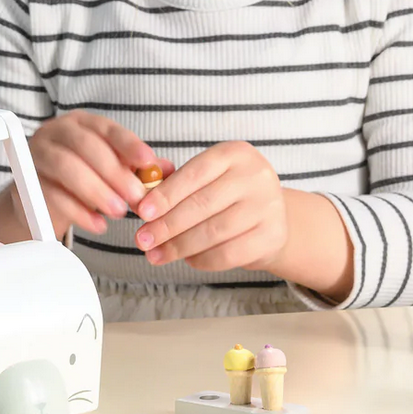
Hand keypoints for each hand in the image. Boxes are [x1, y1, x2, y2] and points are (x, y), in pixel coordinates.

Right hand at [28, 112, 169, 239]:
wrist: (41, 199)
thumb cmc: (82, 176)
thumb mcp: (112, 169)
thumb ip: (138, 168)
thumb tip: (169, 170)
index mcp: (81, 123)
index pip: (106, 128)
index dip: (128, 144)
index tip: (148, 161)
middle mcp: (56, 133)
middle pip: (85, 146)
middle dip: (114, 173)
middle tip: (136, 197)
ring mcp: (37, 155)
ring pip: (66, 168)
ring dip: (97, 191)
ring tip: (119, 212)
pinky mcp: (25, 184)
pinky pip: (52, 196)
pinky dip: (79, 213)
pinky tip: (99, 225)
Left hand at [133, 141, 287, 271]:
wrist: (272, 218)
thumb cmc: (228, 195)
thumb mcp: (208, 178)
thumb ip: (175, 183)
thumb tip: (141, 200)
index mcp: (235, 153)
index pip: (195, 173)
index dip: (166, 194)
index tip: (142, 212)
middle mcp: (256, 176)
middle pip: (202, 204)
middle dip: (167, 225)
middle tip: (142, 239)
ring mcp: (268, 206)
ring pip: (213, 231)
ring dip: (179, 246)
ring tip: (156, 254)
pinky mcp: (272, 236)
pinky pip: (228, 254)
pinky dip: (202, 260)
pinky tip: (187, 260)